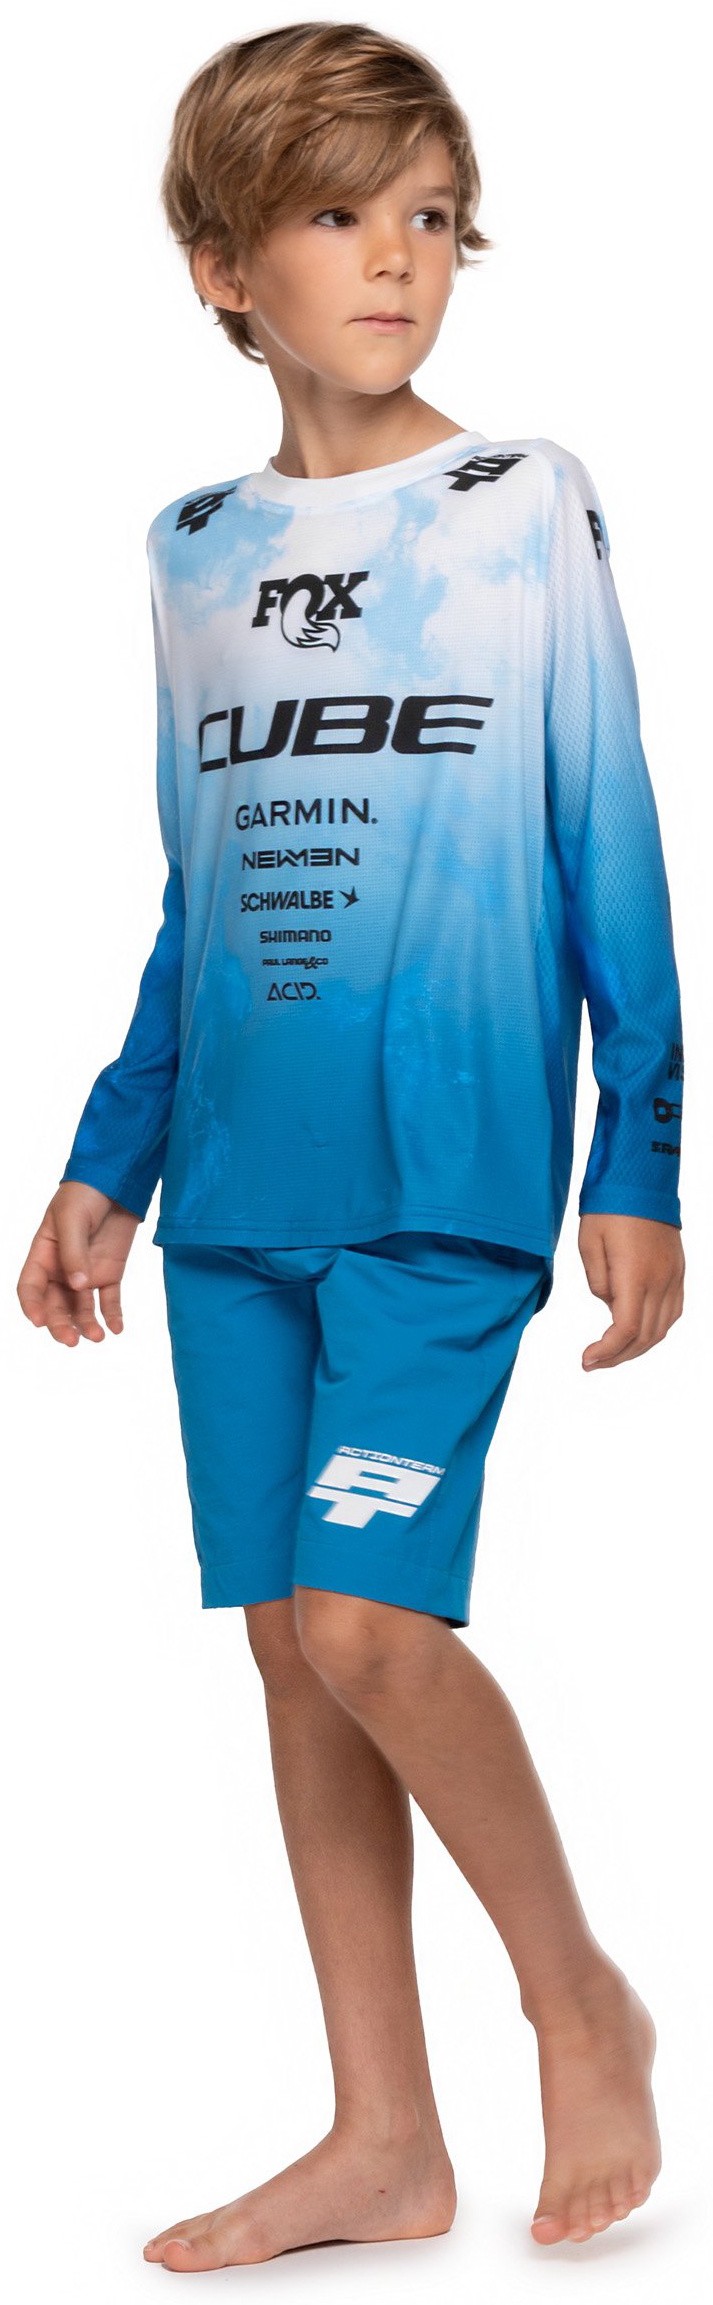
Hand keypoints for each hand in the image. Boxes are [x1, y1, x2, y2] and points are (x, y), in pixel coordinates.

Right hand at [17, 1182, 140, 1347]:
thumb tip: (79, 1286)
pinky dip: (112, 1316)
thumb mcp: (72, 1218)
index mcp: (43, 1254)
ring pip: (81, 1307)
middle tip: (71, 1340)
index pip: (30, 1286)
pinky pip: (109, 1300)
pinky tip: (116, 1329)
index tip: (39, 1321)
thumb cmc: (84, 1193)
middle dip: (60, 1324)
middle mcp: (61, 1269)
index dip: (32, 1306)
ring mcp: (86, 1273)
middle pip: (55, 1304)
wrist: (118, 1181)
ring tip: (97, 1336)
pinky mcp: (110, 1273)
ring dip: (86, 1324)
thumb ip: (73, 1252)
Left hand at [578, 1212, 684, 1370]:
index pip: (625, 1330)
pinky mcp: (678, 1270)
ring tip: (612, 1352)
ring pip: (662, 1328)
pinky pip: (673, 1311)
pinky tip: (637, 1331)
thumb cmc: (609, 1207)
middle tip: (593, 1362)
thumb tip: (609, 1303)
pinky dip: (655, 1329)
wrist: (640, 1178)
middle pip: (645, 1336)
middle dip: (618, 1356)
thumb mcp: (588, 1243)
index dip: (606, 1352)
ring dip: (638, 1347)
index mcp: (635, 1275)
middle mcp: (660, 1280)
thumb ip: (597, 1282)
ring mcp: (673, 1276)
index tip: (586, 1359)